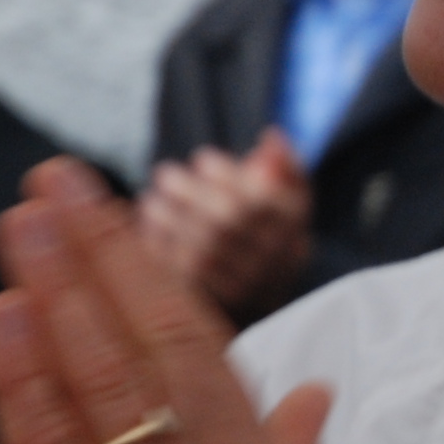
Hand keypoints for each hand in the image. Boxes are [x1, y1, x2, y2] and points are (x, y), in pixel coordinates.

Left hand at [0, 160, 328, 443]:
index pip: (208, 345)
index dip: (150, 267)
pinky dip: (23, 387)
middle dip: (101, 254)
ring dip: (56, 296)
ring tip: (17, 226)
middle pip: (157, 346)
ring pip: (104, 389)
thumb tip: (313, 391)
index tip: (102, 204)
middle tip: (51, 183)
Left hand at [136, 131, 311, 325]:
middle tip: (167, 173)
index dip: (229, 175)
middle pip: (228, 222)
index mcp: (295, 238)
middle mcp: (270, 267)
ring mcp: (235, 290)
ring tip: (153, 196)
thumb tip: (272, 137)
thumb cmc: (262, 237)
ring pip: (195, 246)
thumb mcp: (286, 206)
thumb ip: (285, 169)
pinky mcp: (200, 304)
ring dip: (168, 214)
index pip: (268, 201)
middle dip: (191, 191)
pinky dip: (156, 240)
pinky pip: (173, 270)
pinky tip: (149, 222)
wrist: (250, 305)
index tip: (203, 159)